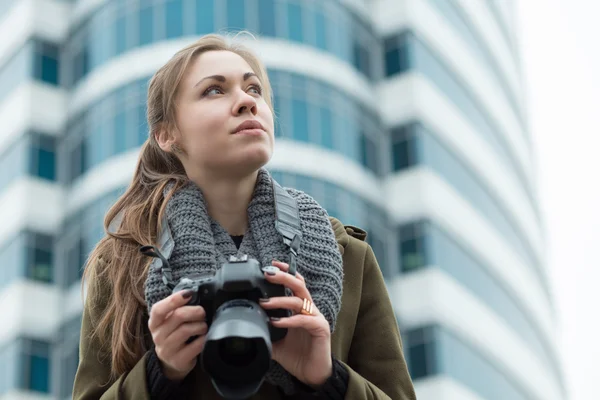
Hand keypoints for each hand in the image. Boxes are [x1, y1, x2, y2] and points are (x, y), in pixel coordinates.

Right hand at [148, 290, 207, 380]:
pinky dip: (203, 339)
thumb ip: (178, 308)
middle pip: (178, 316)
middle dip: (195, 311)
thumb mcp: (171, 321)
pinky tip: (203, 338)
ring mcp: (167, 350)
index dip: (174, 300)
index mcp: (155, 323)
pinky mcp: (178, 361)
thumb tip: (193, 293)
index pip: (158, 309)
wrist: (173, 362)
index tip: (189, 294)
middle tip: (202, 312)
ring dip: (201, 325)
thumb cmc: (174, 335)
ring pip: (187, 330)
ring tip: (203, 326)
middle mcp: (158, 336)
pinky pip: (195, 346)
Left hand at [260, 261, 332, 386]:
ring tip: (265, 303)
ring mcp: (316, 318)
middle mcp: (309, 310)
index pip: (295, 284)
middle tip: (268, 273)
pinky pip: (305, 320)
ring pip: (300, 300)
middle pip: (299, 285)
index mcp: (299, 309)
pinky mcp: (321, 329)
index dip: (285, 272)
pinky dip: (290, 319)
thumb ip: (265, 332)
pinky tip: (278, 322)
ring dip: (281, 300)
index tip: (271, 265)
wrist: (312, 376)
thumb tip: (245, 328)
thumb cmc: (297, 356)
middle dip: (283, 277)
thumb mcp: (276, 343)